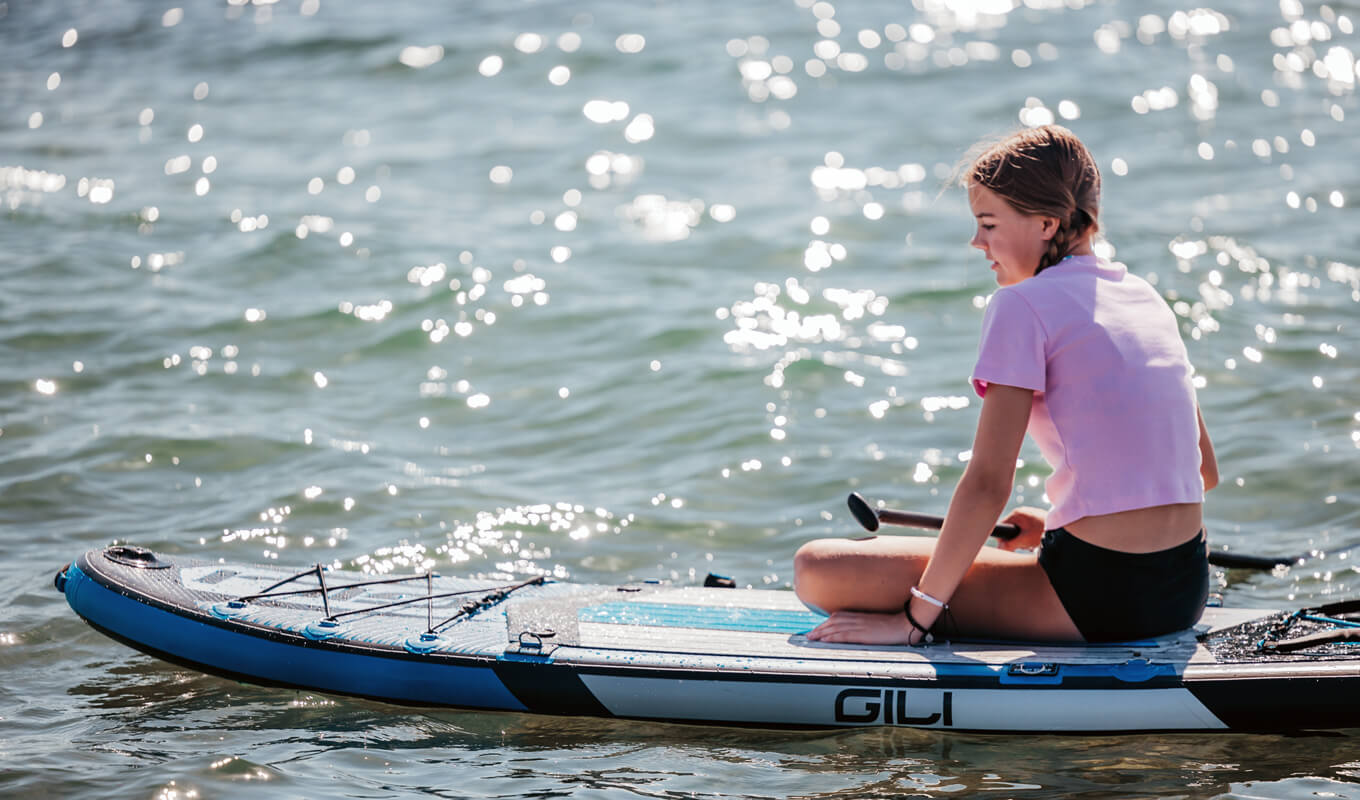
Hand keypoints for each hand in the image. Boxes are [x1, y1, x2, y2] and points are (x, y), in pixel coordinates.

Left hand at [805, 609, 922, 644]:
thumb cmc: (892, 625)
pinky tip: (824, 640)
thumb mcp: (873, 622)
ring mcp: (858, 626)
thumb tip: (853, 631)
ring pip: (834, 627)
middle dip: (819, 629)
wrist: (904, 624)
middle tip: (808, 636)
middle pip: (832, 622)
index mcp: (858, 615)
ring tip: (811, 638)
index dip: (824, 624)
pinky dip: (832, 637)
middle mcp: (856, 619)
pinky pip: (843, 635)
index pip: (836, 618)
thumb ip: (862, 624)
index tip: (815, 630)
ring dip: (821, 633)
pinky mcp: (863, 634)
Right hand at [996, 506, 1046, 551]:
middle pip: (1010, 529)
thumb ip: (1009, 544)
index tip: (1008, 546)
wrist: (1063, 528)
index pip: (1001, 526)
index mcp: (1016, 514)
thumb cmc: (1044, 532)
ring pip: (1018, 529)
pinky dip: (1029, 536)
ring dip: (1022, 539)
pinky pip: (1026, 528)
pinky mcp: (1035, 518)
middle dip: (1015, 540)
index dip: (1002, 538)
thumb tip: (999, 548)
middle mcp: (1021, 511)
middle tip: (1024, 545)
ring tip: (1032, 543)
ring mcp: (1029, 514)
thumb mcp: (1025, 540)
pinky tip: (1036, 540)